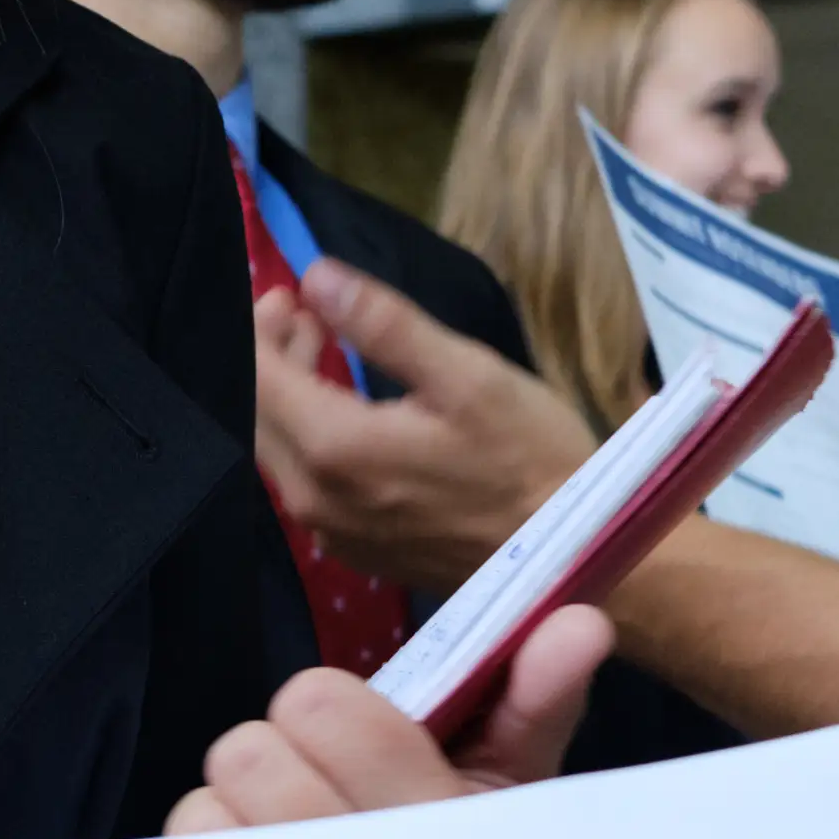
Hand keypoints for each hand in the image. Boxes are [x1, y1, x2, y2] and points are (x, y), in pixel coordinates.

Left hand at [163, 604, 612, 836]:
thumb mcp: (519, 800)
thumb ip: (535, 699)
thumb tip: (579, 622)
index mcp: (435, 822)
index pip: (321, 705)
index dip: (333, 711)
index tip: (362, 737)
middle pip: (249, 752)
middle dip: (281, 757)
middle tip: (320, 786)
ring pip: (206, 809)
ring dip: (242, 816)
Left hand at [251, 262, 592, 595]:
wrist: (579, 562)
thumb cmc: (532, 459)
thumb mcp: (467, 374)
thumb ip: (384, 324)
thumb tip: (315, 276)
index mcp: (335, 450)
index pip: (258, 379)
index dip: (261, 328)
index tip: (288, 292)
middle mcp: (318, 501)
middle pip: (259, 415)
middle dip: (270, 355)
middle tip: (303, 310)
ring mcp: (337, 535)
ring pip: (280, 450)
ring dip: (289, 391)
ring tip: (321, 343)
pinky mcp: (361, 552)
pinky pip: (307, 483)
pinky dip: (309, 434)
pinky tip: (347, 407)